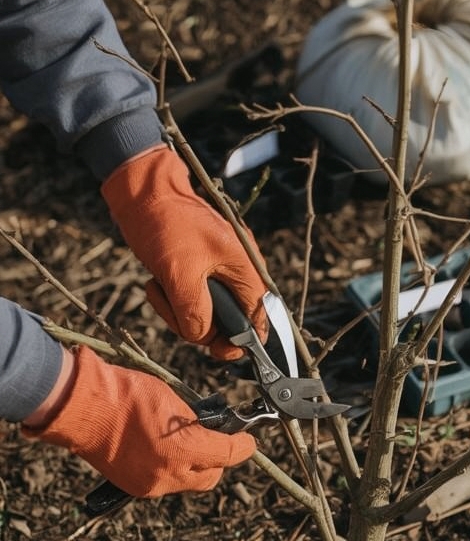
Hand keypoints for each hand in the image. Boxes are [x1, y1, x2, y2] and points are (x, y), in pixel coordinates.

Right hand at [22, 347, 254, 497]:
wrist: (82, 408)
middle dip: (219, 460)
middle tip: (217, 440)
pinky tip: (164, 452)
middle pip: (211, 476)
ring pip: (189, 482)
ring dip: (194, 466)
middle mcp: (170, 474)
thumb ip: (196, 421)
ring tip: (185, 443)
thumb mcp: (173, 400)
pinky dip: (171, 471)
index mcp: (183, 449)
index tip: (248, 440)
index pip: (228, 454)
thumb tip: (209, 429)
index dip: (243, 446)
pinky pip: (166, 484)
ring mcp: (152, 485)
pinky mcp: (136, 488)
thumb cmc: (126, 395)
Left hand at [101, 145, 268, 359]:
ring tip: (159, 287)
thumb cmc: (167, 224)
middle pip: (227, 325)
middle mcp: (238, 276)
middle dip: (197, 324)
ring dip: (177, 311)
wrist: (142, 191)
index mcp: (247, 272)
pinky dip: (171, 300)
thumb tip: (203, 338)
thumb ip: (196, 312)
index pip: (256, 324)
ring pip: (204, 316)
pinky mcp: (198, 274)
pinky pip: (190, 302)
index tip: (214, 349)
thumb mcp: (180, 272)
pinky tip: (156, 283)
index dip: (238, 343)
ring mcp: (217, 275)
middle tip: (173, 305)